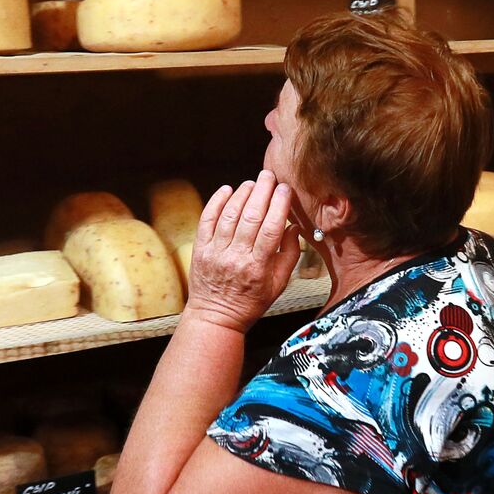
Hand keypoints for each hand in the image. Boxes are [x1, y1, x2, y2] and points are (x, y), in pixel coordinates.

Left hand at [184, 170, 301, 332]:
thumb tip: (293, 226)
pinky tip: (227, 190)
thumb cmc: (249, 302)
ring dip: (242, 194)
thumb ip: (289, 255)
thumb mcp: (278, 285)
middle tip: (268, 176)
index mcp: (258, 267)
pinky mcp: (200, 249)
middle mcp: (236, 257)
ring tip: (252, 183)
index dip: (279, 205)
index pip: (271, 229)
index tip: (285, 190)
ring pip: (229, 215)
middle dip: (262, 191)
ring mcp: (215, 252)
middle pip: (251, 217)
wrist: (215, 316)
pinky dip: (216, 202)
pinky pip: (207, 220)